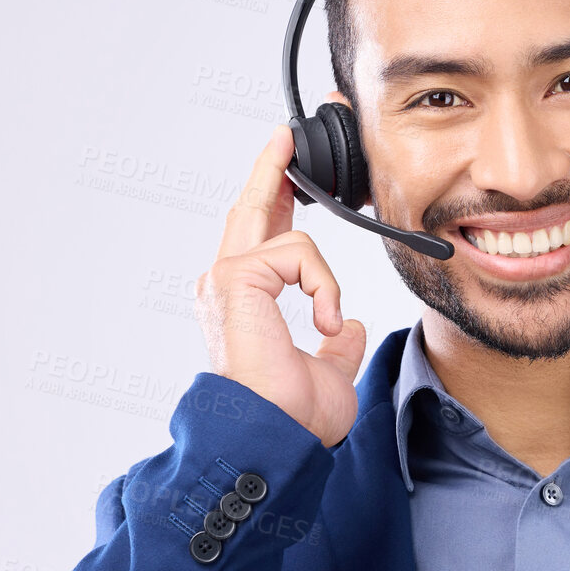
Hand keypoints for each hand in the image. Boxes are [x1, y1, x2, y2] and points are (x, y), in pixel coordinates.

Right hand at [194, 124, 366, 446]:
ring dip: (323, 278)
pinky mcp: (236, 278)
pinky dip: (322, 285)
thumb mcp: (326, 373)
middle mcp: (225, 286)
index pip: (259, 240)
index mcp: (243, 304)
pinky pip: (298, 252)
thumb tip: (344, 327)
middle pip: (249, 209)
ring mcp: (225, 279)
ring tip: (325, 324)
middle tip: (285, 137)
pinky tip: (321, 322)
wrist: (271, 433)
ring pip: (289, 236)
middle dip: (270, 169)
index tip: (289, 173)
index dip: (274, 202)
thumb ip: (333, 346)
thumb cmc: (290, 416)